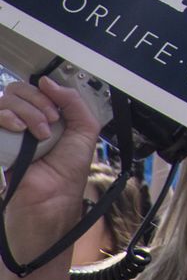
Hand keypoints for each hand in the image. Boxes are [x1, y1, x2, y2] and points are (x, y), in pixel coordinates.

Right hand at [0, 78, 107, 258]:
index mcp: (43, 118)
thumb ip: (73, 101)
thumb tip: (47, 81)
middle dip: (38, 103)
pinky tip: (18, 130)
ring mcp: (6, 133)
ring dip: (26, 112)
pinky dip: (7, 117)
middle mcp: (22, 123)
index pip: (33, 89)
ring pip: (3, 101)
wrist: (52, 198)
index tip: (56, 112)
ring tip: (38, 134)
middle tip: (49, 125)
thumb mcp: (84, 130)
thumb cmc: (68, 172)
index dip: (46, 94)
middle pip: (16, 90)